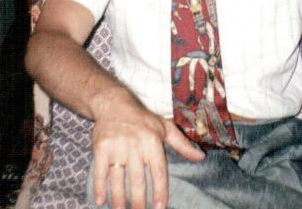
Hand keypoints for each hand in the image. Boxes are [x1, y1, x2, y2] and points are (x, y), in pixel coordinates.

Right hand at [92, 90, 203, 208]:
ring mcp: (117, 147)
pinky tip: (101, 201)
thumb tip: (201, 157)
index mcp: (153, 141)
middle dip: (138, 202)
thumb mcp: (164, 127)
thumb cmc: (142, 119)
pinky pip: (99, 172)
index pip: (158, 172)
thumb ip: (182, 144)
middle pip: (138, 180)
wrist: (113, 103)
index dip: (160, 191)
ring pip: (118, 180)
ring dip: (119, 200)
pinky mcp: (101, 148)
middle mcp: (135, 144)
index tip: (159, 208)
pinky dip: (99, 188)